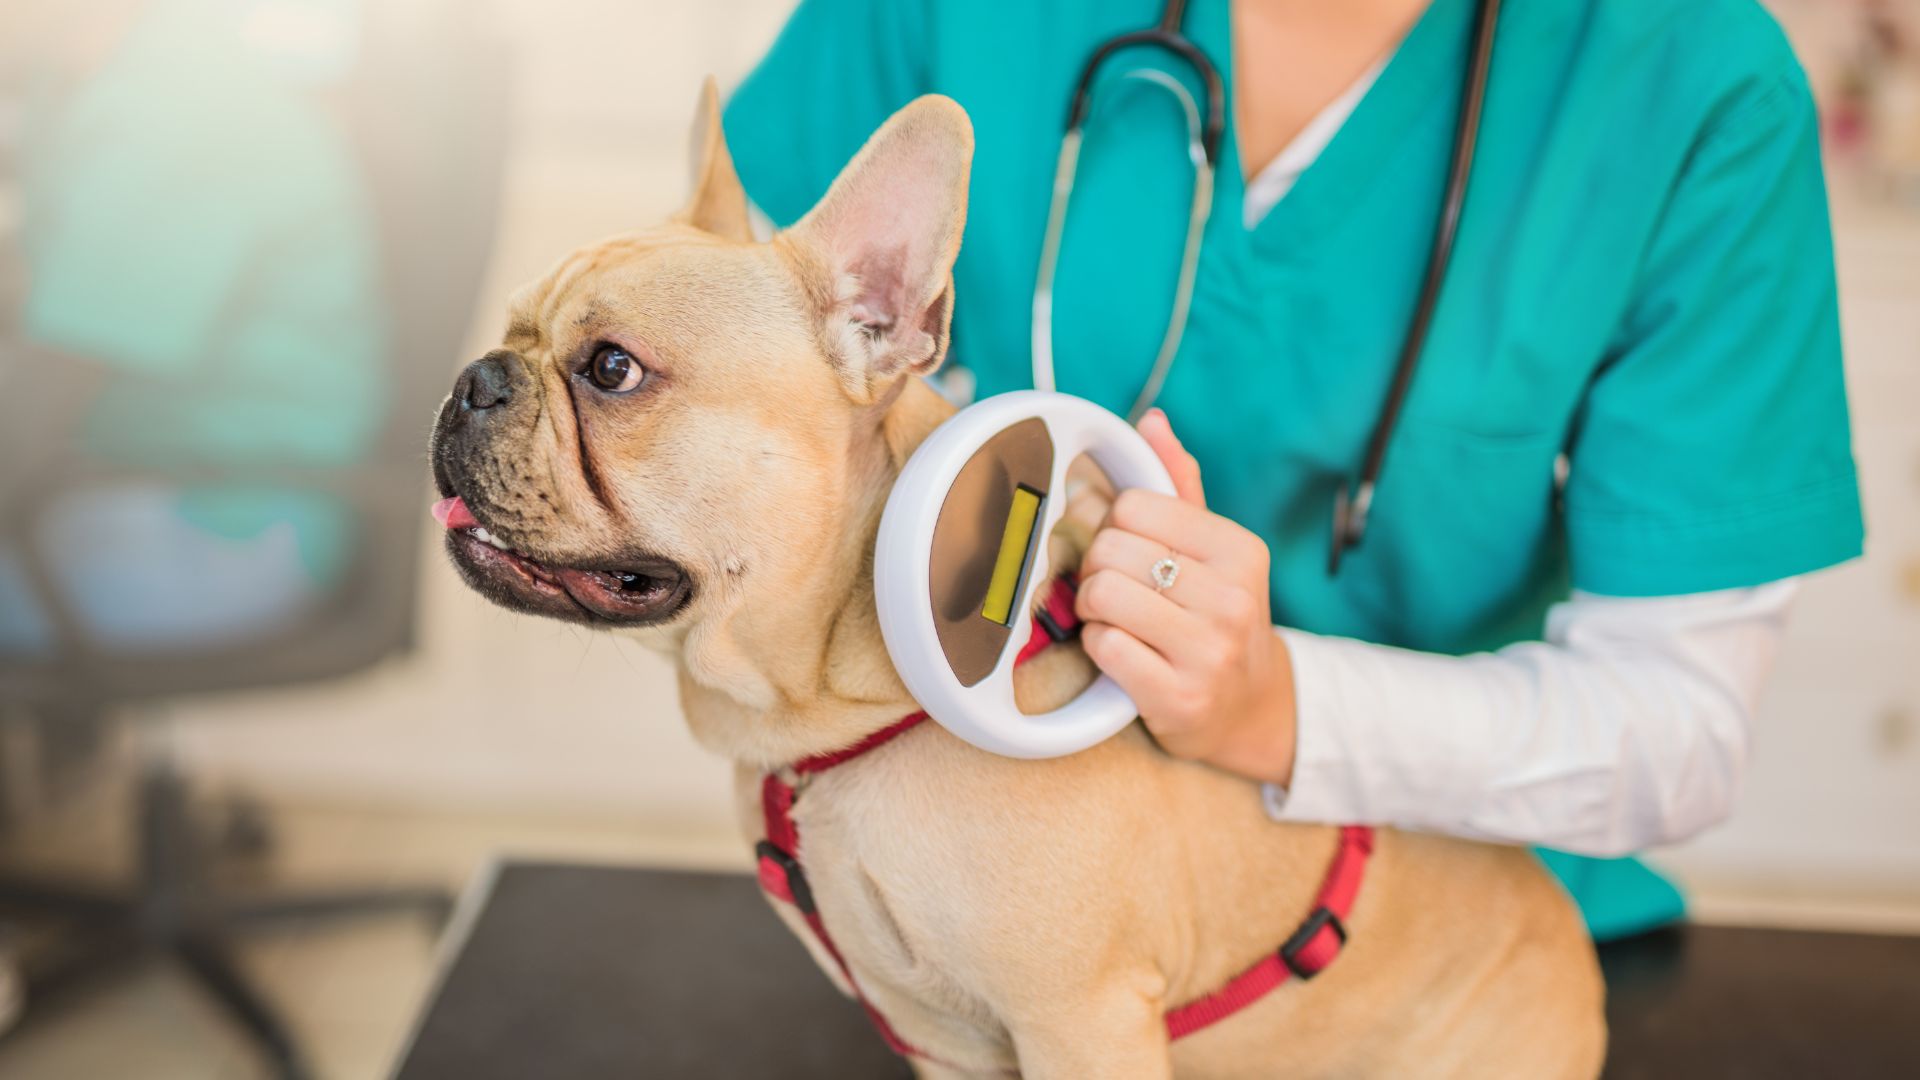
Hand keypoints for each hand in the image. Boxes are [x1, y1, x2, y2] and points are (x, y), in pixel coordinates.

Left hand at [1075, 410, 1297, 785]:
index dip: (1115, 527)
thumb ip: (1180, 485)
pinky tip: (1122, 655)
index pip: (1133, 506)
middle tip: (1114, 591)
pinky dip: (1098, 649)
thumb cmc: (1217, 618)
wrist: (1249, 707)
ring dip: (1093, 611)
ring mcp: (1209, 651)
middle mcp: (1233, 599)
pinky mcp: (1179, 697)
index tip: (1131, 552)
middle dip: (1097, 570)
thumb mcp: (1214, 551)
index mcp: (1241, 550)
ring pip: (1102, 596)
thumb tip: (1151, 420)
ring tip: (1115, 621)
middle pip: (1111, 550)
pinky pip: (1103, 647)